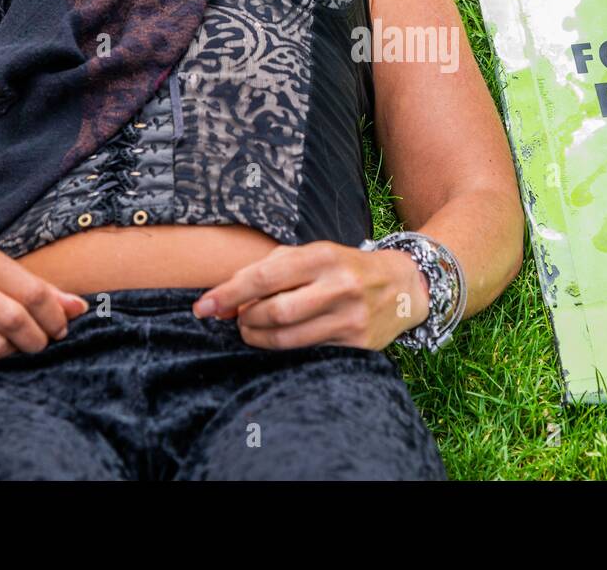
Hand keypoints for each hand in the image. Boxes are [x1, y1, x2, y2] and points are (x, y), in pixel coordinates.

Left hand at [192, 240, 429, 350]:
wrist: (404, 285)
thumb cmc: (345, 267)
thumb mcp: (314, 253)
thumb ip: (271, 269)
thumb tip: (226, 297)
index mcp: (323, 256)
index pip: (265, 277)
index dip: (229, 294)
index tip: (203, 307)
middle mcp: (339, 286)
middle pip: (273, 311)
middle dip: (244, 319)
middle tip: (237, 319)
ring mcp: (350, 318)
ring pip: (287, 338)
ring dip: (258, 338)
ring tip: (251, 331)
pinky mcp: (358, 344)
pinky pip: (308, 352)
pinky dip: (284, 348)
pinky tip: (279, 340)